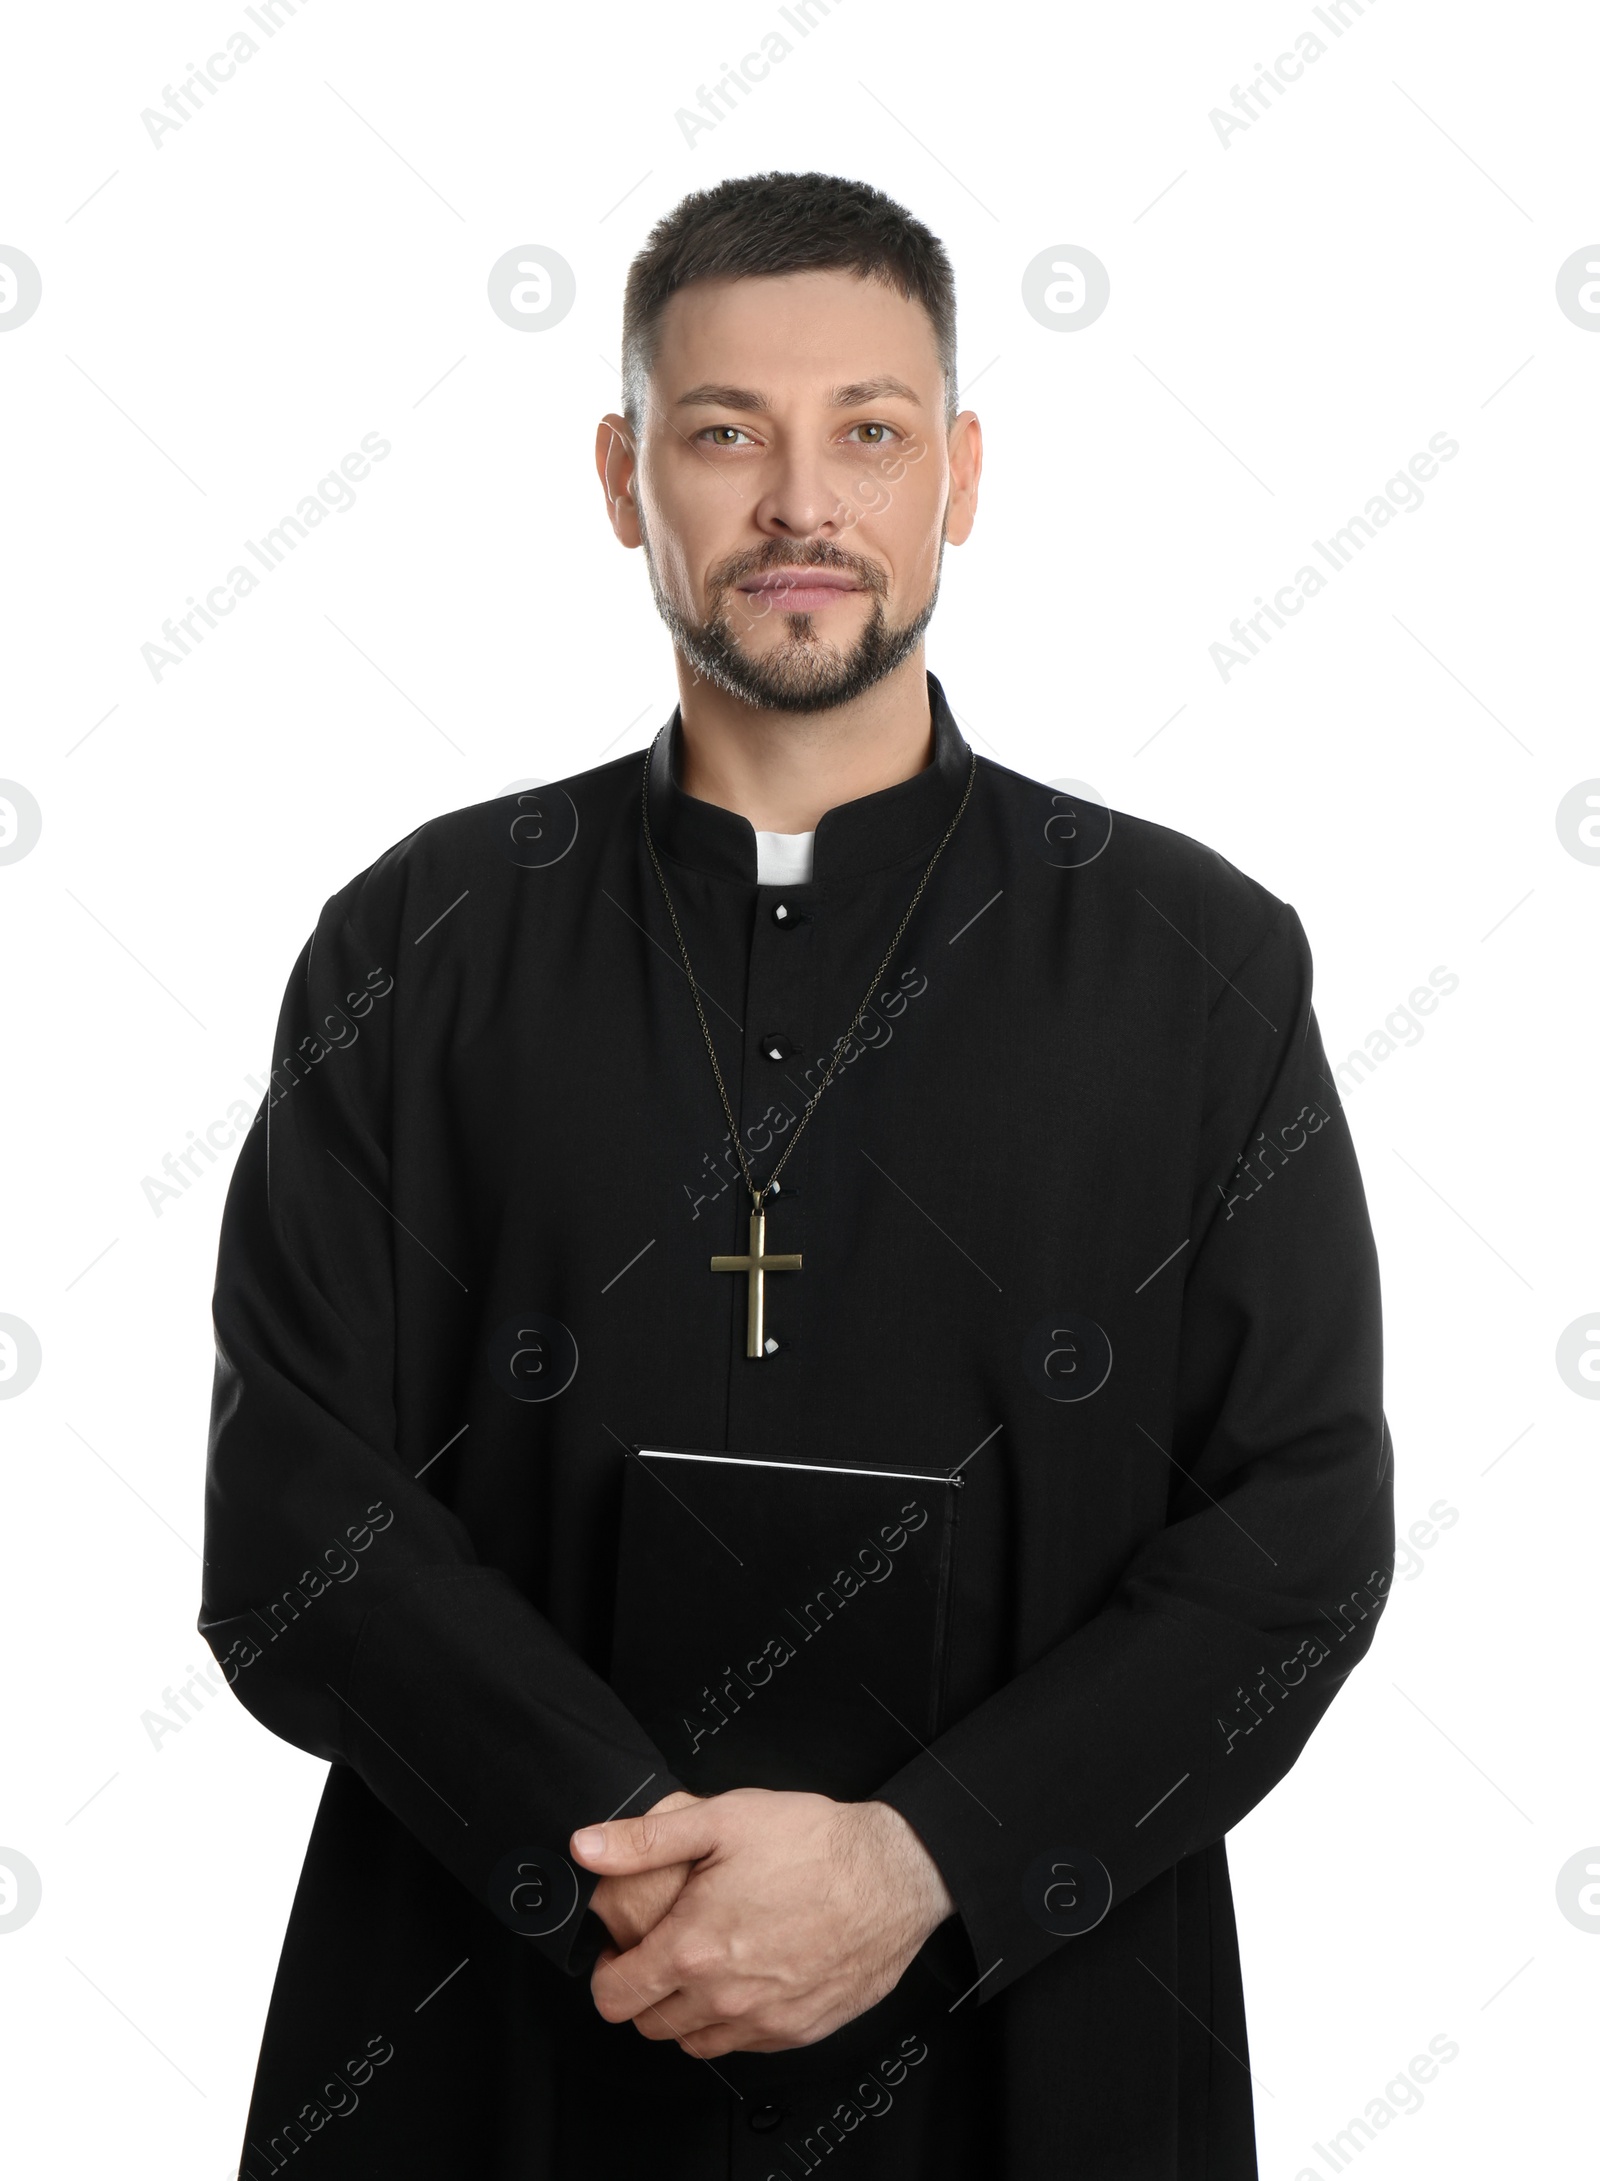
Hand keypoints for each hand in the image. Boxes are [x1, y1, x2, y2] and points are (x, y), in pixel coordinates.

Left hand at [569, 1788, 954, 2058]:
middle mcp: (723, 1998)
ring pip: (692, 2042)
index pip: (614, 1995)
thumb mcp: (722, 1819)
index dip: (607, 1969)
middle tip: (662, 1949)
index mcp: (693, 1949)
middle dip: (643, 1990)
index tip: (621, 1947)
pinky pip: (741, 2046)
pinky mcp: (797, 2031)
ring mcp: (762, 2023)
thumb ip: (645, 1839)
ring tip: (703, 1963)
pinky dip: (730, 2021)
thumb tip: (587, 1846)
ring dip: (684, 2012)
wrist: (891, 1875)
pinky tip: (746, 1976)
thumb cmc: (813, 1844)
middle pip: (648, 2024)